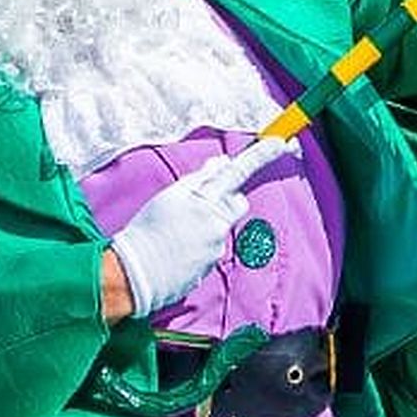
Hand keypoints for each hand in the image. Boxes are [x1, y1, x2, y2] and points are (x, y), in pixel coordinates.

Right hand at [105, 140, 272, 317]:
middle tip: (197, 205)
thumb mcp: (169, 196)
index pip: (238, 172)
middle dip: (224, 200)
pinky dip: (199, 246)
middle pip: (236, 203)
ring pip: (221, 227)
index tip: (281, 143)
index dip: (261, 156)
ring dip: (206, 226)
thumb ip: (198, 179)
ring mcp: (217, 247)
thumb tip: (221, 163)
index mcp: (206, 201)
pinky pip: (211, 249)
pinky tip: (177, 250)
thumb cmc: (147, 230)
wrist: (135, 273)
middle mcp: (217, 224)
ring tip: (176, 233)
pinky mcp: (211, 267)